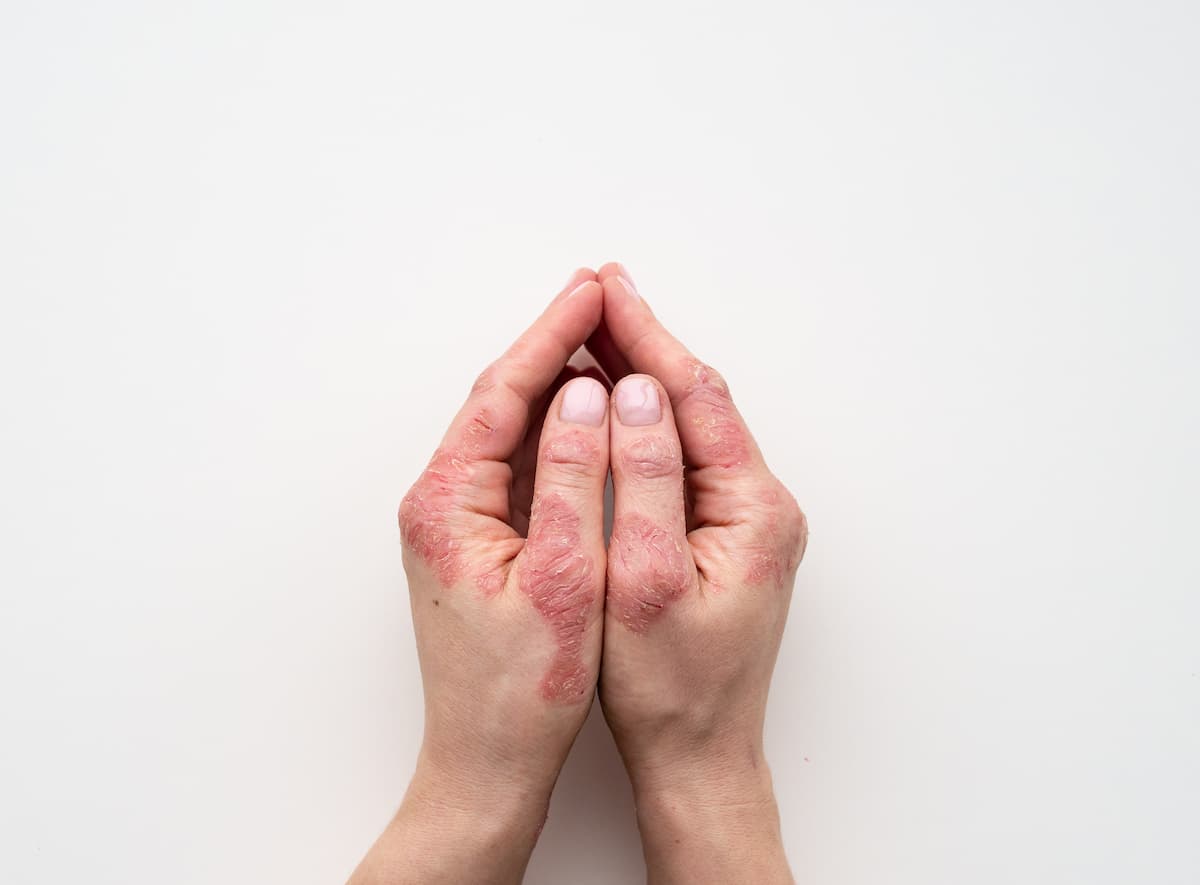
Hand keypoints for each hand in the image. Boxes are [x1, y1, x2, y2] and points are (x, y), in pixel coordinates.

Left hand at [350, 270, 611, 884]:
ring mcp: (457, 519)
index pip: (503, 392)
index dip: (552, 334)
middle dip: (555, 343)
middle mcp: (440, 501)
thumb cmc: (521, 689)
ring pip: (512, 428)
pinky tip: (591, 410)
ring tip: (605, 335)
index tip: (594, 290)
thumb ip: (573, 479)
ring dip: (558, 382)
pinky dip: (558, 430)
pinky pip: (520, 463)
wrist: (486, 760)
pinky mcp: (478, 539)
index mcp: (446, 501)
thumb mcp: (564, 578)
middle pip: (502, 398)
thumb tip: (589, 396)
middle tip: (604, 296)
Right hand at [588, 264, 807, 884]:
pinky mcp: (723, 537)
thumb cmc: (671, 689)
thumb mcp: (645, 583)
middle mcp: (761, 505)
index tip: (606, 289)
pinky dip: (643, 422)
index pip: (697, 397)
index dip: (647, 337)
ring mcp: (745, 521)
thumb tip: (637, 395)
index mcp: (754, 509)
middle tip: (595, 291)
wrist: (699, 757)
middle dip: (644, 343)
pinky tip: (611, 404)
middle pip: (698, 400)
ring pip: (689, 425)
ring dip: (642, 378)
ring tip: (593, 329)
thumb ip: (643, 481)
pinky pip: (681, 457)